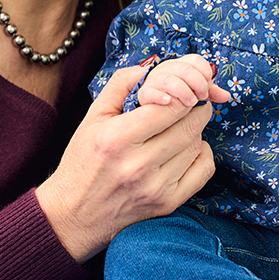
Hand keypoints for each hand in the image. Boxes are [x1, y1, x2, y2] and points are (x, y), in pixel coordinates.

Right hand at [36, 64, 218, 261]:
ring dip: (194, 130)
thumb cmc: (83, 161)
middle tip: (187, 104)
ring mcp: (156, 187)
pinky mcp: (168, 204)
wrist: (73, 215)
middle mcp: (139, 164)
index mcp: (117, 138)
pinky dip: (201, 153)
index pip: (171, 105)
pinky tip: (184, 150)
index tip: (181, 90)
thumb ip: (123, 84)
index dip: (183, 92)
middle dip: (194, 107)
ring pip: (198, 144)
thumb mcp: (93, 116)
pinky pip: (205, 169)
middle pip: (190, 123)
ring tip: (176, 128)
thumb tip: (155, 64)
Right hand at [136, 54, 232, 107]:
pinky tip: (168, 102)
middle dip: (197, 83)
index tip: (208, 84)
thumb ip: (210, 91)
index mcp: (180, 65)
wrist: (148, 104)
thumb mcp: (194, 90)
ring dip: (183, 91)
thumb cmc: (176, 94)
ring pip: (169, 80)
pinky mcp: (144, 94)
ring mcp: (154, 81)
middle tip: (202, 97)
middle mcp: (166, 69)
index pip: (195, 60)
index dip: (204, 71)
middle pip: (184, 69)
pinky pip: (149, 92)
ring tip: (189, 103)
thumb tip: (226, 96)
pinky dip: (160, 96)